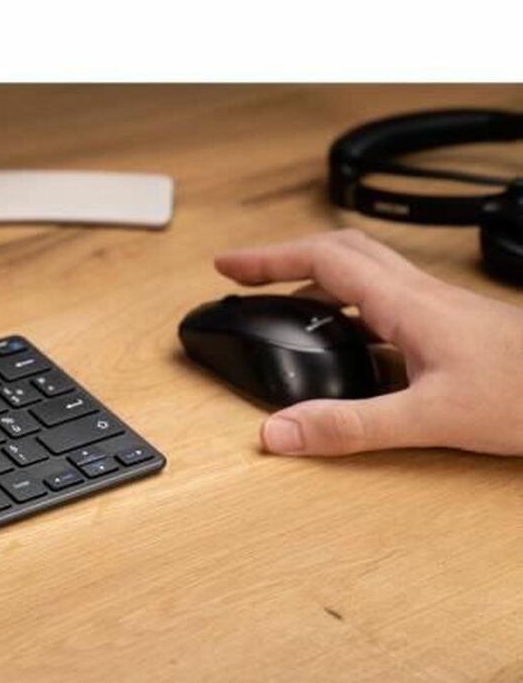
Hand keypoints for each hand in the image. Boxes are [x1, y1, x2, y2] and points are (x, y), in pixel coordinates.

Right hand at [214, 229, 522, 456]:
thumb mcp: (431, 419)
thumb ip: (350, 427)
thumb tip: (279, 432)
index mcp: (407, 304)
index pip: (322, 258)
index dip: (268, 258)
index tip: (227, 266)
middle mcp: (421, 296)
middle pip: (341, 250)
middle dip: (284, 257)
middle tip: (246, 274)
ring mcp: (440, 309)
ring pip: (366, 270)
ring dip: (317, 275)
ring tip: (285, 304)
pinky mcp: (454, 328)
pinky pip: (388, 298)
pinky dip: (350, 305)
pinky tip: (351, 342)